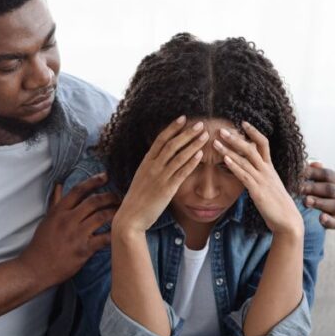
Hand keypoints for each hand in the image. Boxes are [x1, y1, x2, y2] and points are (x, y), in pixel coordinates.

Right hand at [18, 173, 120, 286]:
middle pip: (94, 201)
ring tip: (123, 211)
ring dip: (114, 212)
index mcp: (59, 211)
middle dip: (110, 196)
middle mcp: (68, 220)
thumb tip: (58, 185)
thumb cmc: (41, 244)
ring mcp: (76, 234)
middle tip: (119, 196)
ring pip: (102, 217)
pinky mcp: (83, 249)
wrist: (36, 268)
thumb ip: (55, 202)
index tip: (105, 176)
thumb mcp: (46, 220)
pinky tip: (120, 232)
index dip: (93, 181)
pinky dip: (114, 234)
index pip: (78, 190)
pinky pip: (104, 239)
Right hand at [114, 116, 210, 233]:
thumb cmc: (136, 200)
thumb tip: (159, 159)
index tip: (183, 118)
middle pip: (172, 144)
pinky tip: (201, 154)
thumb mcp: (141, 178)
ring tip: (205, 135)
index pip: (160, 140)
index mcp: (146, 162)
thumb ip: (150, 167)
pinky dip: (191, 162)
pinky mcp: (167, 189)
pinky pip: (181, 172)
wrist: (130, 217)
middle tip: (200, 124)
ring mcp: (159, 177)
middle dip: (187, 133)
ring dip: (193, 144)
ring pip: (179, 156)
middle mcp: (152, 167)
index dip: (172, 128)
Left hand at [215, 122, 302, 236]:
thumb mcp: (270, 186)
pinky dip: (234, 166)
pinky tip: (224, 159)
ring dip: (229, 149)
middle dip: (236, 137)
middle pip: (251, 147)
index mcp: (270, 168)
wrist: (287, 220)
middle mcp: (267, 170)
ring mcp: (262, 179)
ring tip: (216, 141)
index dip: (253, 132)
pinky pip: (244, 175)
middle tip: (221, 129)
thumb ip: (261, 176)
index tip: (242, 122)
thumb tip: (251, 171)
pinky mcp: (257, 190)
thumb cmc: (277, 205)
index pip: (263, 143)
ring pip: (245, 159)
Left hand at [300, 161, 334, 228]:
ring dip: (320, 203)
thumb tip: (314, 163)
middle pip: (330, 189)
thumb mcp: (308, 178)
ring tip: (306, 201)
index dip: (313, 173)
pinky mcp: (334, 221)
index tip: (298, 174)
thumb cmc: (308, 189)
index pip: (327, 174)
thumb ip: (310, 170)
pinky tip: (321, 218)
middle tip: (299, 188)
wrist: (307, 211)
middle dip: (314, 188)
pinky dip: (329, 221)